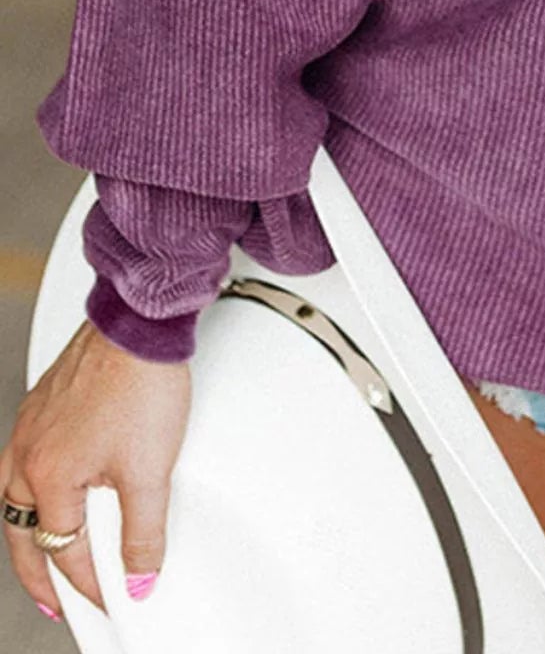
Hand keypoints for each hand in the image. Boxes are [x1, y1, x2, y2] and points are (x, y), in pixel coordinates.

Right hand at [1, 318, 190, 622]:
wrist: (141, 323)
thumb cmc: (142, 382)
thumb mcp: (151, 472)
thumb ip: (144, 533)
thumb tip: (140, 576)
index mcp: (48, 475)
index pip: (61, 549)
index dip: (88, 581)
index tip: (110, 597)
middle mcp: (29, 450)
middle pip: (23, 528)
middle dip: (40, 570)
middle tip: (55, 599)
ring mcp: (34, 422)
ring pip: (15, 492)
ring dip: (30, 527)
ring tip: (46, 548)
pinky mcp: (46, 400)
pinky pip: (27, 456)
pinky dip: (37, 484)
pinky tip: (55, 481)